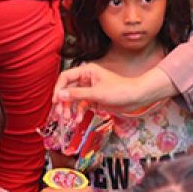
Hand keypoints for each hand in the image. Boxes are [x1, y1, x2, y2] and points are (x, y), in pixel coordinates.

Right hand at [53, 62, 174, 113]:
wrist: (136, 97)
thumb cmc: (120, 90)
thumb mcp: (96, 93)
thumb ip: (77, 94)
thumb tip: (59, 95)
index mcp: (87, 71)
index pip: (65, 77)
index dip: (58, 89)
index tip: (55, 101)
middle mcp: (86, 79)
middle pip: (68, 89)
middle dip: (63, 102)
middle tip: (60, 115)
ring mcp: (90, 89)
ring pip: (74, 99)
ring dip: (70, 109)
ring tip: (69, 119)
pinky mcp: (94, 98)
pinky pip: (82, 105)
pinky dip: (79, 112)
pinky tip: (78, 119)